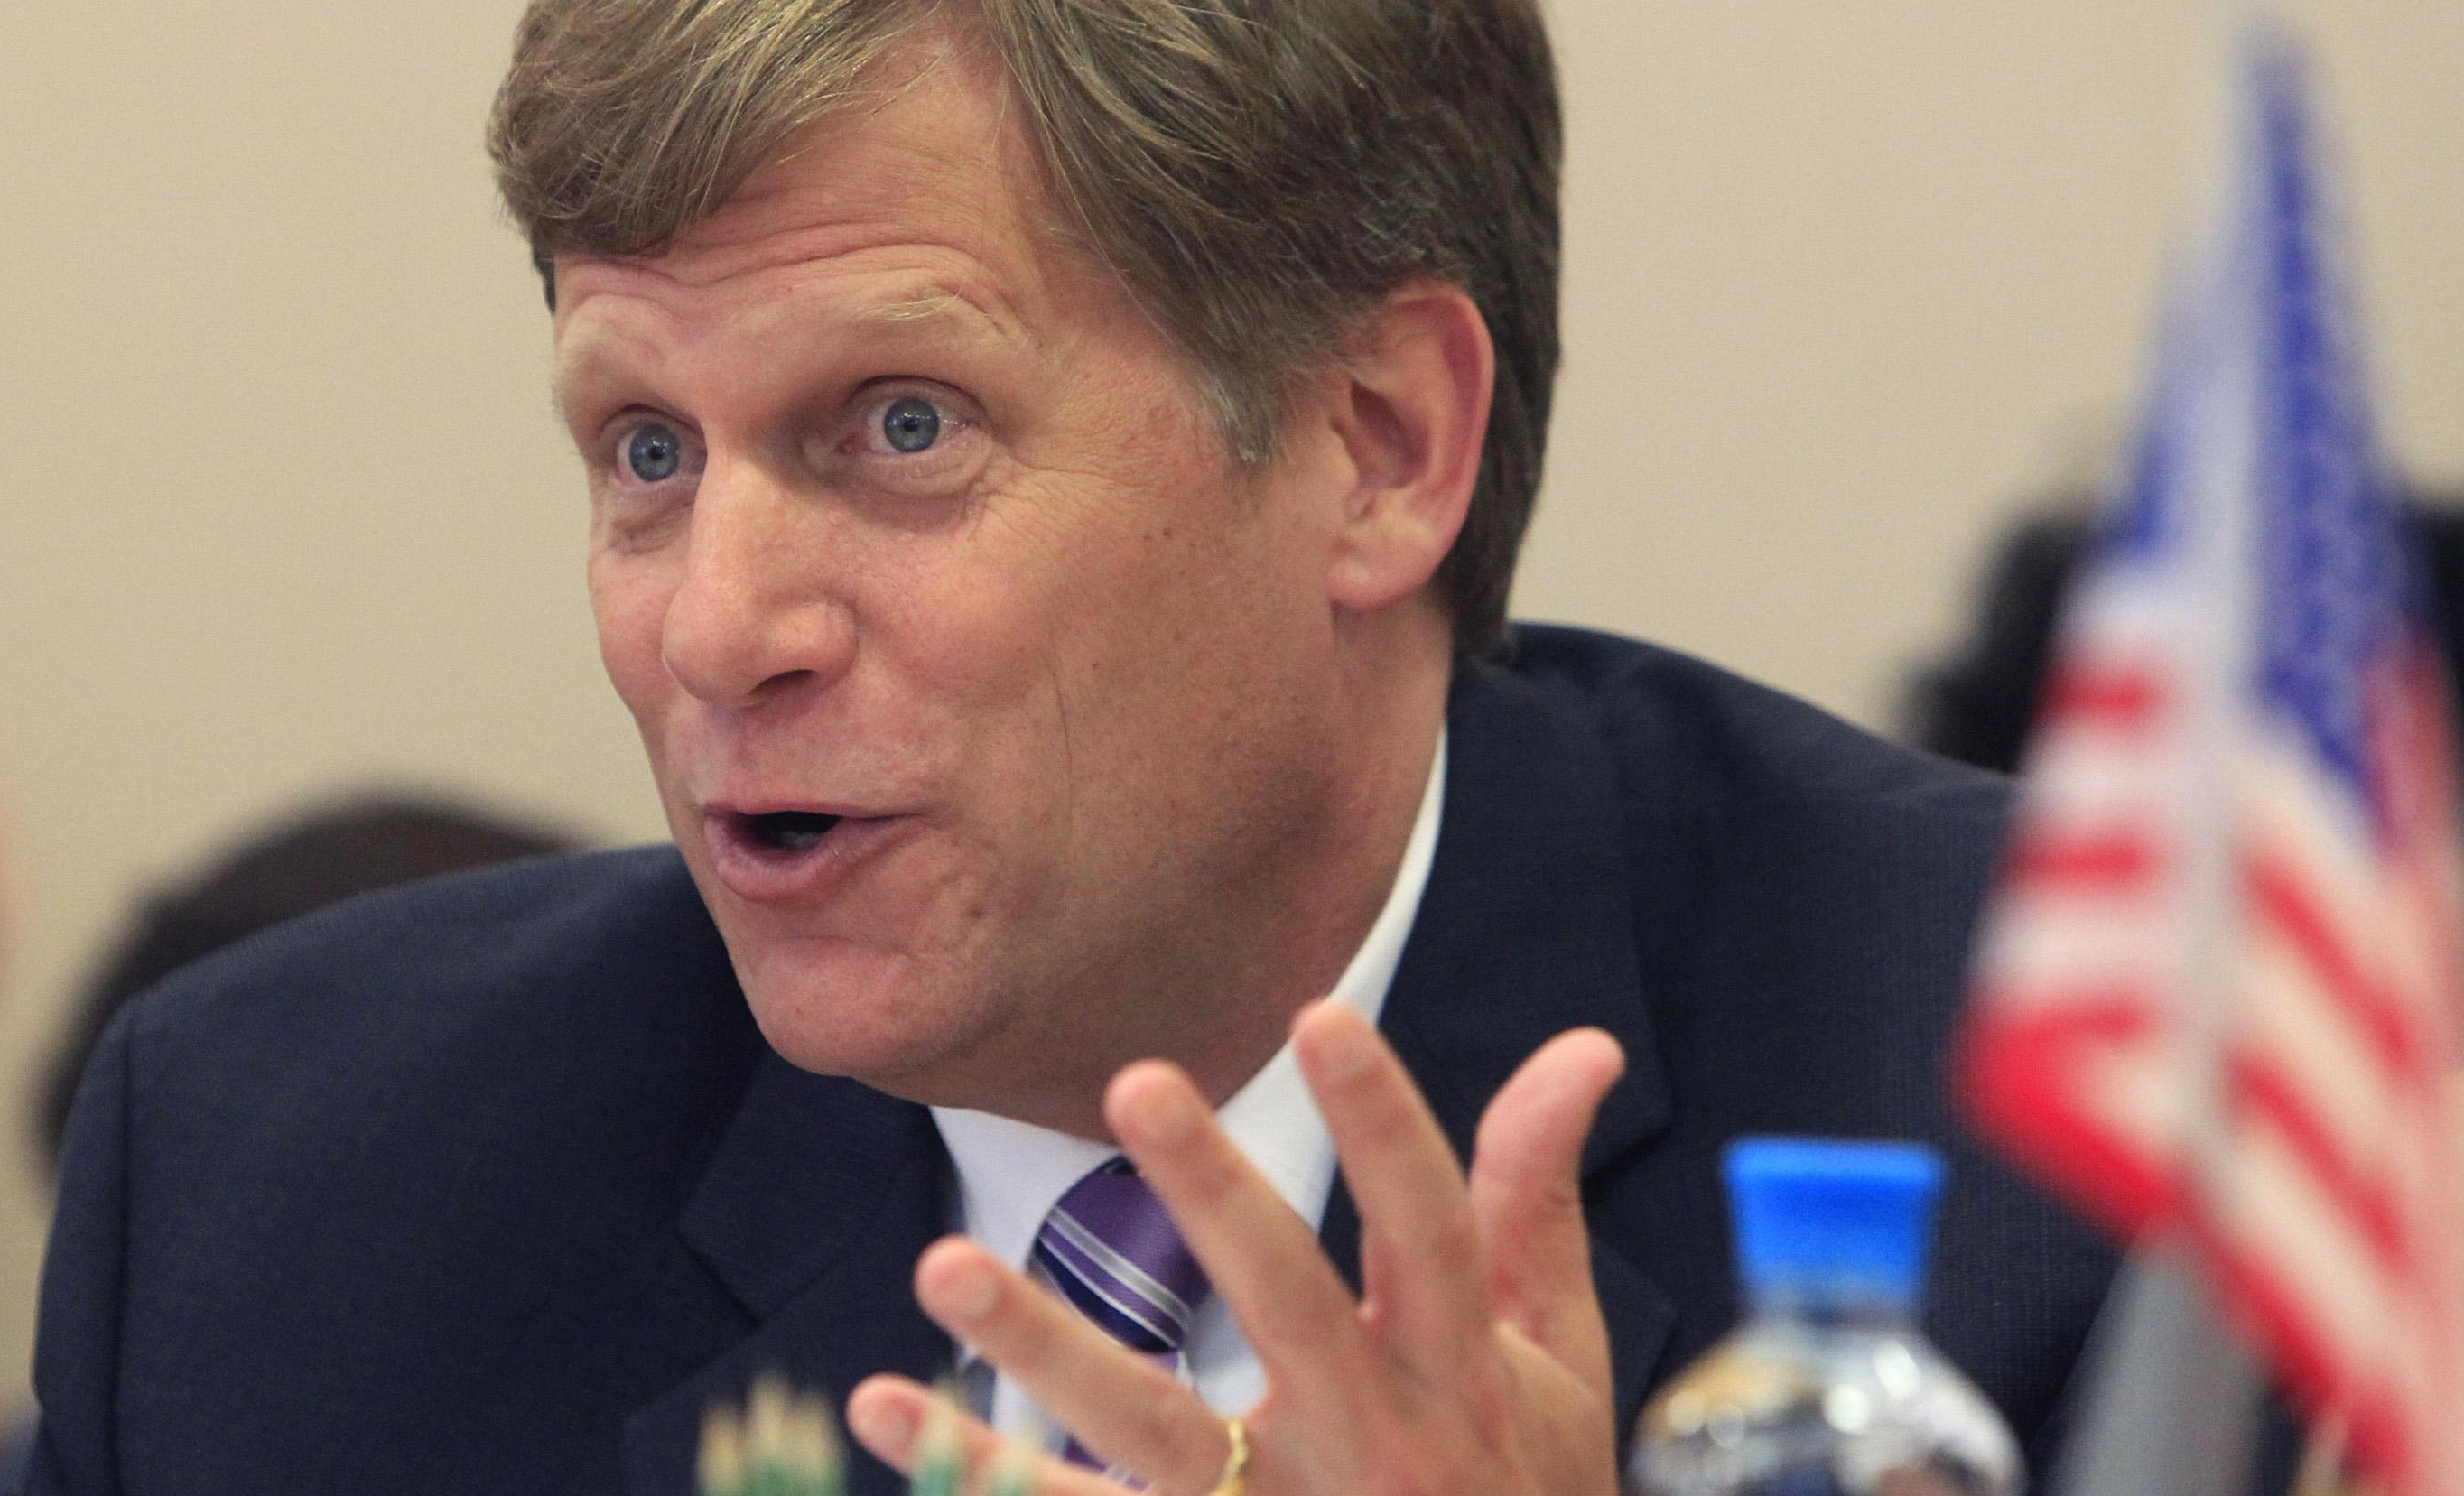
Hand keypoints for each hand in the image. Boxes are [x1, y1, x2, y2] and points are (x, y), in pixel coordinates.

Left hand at [846, 1002, 1624, 1495]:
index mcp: (1462, 1370)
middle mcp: (1373, 1443)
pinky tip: (883, 1402)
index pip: (1431, 1225)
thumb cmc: (1528, 1493)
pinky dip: (973, 1468)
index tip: (1320, 1016)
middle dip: (1217, 1195)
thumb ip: (1535, 1198)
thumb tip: (1580, 1044)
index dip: (1385, 1121)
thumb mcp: (1555, 1357)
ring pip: (1149, 1430)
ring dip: (1042, 1348)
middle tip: (1138, 1082)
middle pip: (1290, 1305)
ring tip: (947, 1263)